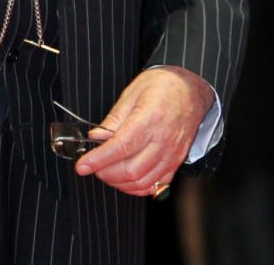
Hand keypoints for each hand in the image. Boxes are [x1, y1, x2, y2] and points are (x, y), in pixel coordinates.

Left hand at [74, 66, 214, 196]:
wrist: (192, 89)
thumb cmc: (163, 85)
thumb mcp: (133, 91)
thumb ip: (114, 118)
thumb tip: (96, 137)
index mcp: (150, 119)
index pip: (120, 147)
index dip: (98, 159)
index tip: (82, 165)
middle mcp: (163, 141)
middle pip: (130, 170)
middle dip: (105, 173)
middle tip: (92, 165)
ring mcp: (172, 154)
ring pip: (143, 182)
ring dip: (119, 183)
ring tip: (106, 172)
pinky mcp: (176, 162)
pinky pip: (157, 185)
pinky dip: (138, 188)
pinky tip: (126, 180)